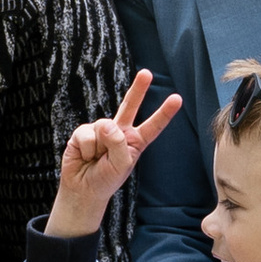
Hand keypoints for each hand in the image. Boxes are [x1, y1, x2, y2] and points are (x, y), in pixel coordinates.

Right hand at [46, 72, 184, 237]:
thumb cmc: (106, 178)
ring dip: (99, 148)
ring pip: (104, 128)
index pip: (153, 125)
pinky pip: (86, 135)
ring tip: (96, 159)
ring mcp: (101, 129)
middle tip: (147, 73)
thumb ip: (117, 144)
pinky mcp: (84, 131)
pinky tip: (85, 155)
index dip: (165, 113)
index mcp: (135, 141)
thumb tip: (106, 122)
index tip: (177, 99)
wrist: (83, 188)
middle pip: (130, 105)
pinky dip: (86, 149)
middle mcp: (120, 131)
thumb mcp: (120, 165)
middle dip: (138, 88)